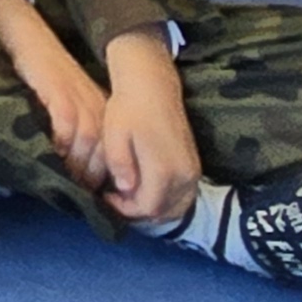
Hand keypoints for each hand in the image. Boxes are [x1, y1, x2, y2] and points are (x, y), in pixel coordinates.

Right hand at [0, 0, 111, 184]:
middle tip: (76, 192)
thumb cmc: (44, 76)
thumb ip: (76, 134)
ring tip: (63, 178)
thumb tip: (75, 171)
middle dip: (93, 177)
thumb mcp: (69, 105)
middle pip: (106, 153)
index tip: (91, 194)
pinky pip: (69, 126)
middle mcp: (99, 109)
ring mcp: (82, 101)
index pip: (116, 155)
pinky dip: (62, 143)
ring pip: (89, 143)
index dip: (106, 178)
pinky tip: (51, 152)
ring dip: (77, 165)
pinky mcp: (61, 94)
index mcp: (105, 114)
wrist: (30, 39)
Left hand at [96, 37, 202, 227]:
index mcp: (164, 169)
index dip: (126, 210)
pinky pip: (184, 197)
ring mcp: (193, 172)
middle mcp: (185, 175)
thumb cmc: (128, 109)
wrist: (152, 88)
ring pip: (177, 207)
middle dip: (138, 212)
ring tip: (128, 196)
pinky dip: (167, 201)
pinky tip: (145, 189)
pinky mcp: (195, 167)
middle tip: (116, 200)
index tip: (107, 198)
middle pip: (165, 212)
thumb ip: (120, 166)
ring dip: (154, 209)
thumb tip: (125, 190)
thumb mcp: (115, 136)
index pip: (148, 207)